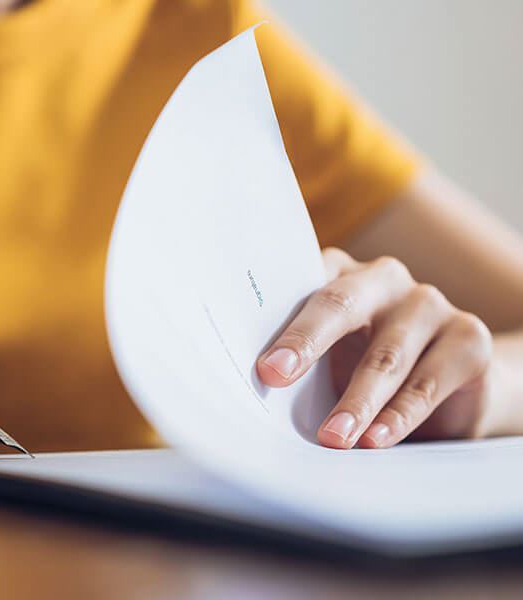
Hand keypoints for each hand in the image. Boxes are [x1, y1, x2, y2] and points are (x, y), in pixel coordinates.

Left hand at [256, 248, 492, 448]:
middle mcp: (382, 278)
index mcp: (337, 274)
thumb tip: (252, 391)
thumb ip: (297, 363)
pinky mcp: (468, 337)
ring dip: (356, 399)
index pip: (299, 284)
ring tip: (333, 437)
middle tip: (274, 377)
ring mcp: (428, 303)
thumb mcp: (327, 362)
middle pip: (340, 304)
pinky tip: (377, 438)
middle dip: (305, 342)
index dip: (275, 319)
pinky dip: (400, 414)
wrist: (449, 391)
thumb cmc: (363, 370)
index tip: (257, 360)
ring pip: (386, 353)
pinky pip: (428, 380)